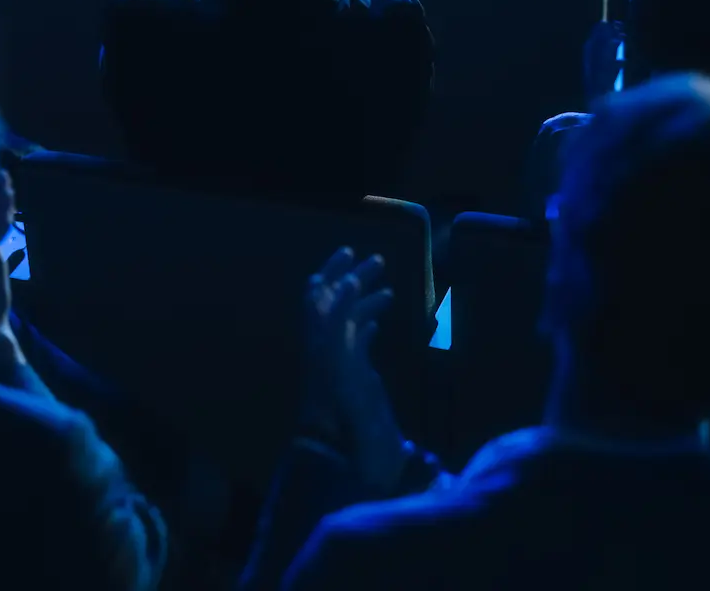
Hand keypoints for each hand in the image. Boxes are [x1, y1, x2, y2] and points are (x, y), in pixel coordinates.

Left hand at [302, 247, 407, 490]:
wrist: (348, 458)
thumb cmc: (344, 414)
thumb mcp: (340, 362)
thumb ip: (340, 321)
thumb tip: (346, 281)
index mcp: (323, 342)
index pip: (322, 298)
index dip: (333, 273)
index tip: (350, 252)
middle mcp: (329, 349)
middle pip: (337, 305)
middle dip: (355, 280)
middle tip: (377, 261)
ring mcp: (342, 365)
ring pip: (350, 325)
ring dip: (365, 303)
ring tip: (387, 290)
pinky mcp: (355, 383)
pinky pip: (357, 348)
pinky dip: (366, 330)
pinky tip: (377, 324)